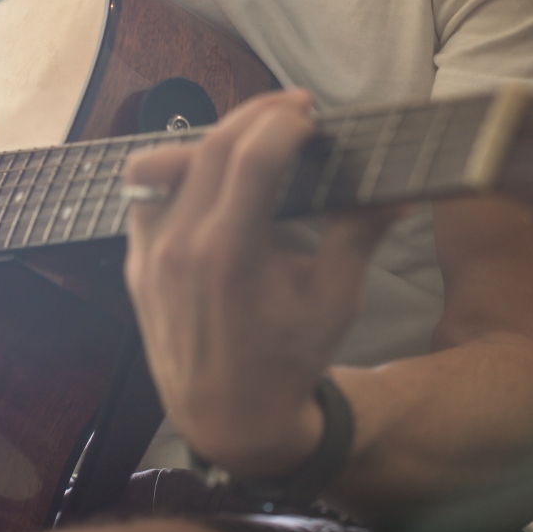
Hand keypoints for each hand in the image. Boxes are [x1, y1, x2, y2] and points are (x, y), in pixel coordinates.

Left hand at [124, 90, 399, 475]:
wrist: (229, 418)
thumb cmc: (287, 363)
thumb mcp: (334, 301)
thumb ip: (358, 235)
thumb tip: (397, 192)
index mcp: (231, 256)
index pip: (252, 156)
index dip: (285, 123)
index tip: (311, 118)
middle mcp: (180, 248)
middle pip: (211, 147)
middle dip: (256, 116)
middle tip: (291, 113)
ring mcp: (149, 257)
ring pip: (164, 164)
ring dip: (209, 140)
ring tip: (247, 142)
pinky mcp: (136, 267)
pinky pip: (144, 199)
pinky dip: (174, 176)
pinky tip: (207, 182)